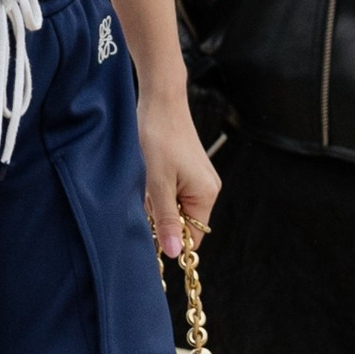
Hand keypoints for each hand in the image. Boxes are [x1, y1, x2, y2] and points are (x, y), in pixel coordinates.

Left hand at [139, 87, 219, 258]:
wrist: (161, 100)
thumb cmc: (159, 138)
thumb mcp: (157, 183)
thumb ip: (167, 219)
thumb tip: (175, 253)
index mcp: (206, 194)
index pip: (194, 236)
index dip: (173, 239)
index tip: (151, 234)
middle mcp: (208, 188)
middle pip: (183, 221)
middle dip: (161, 216)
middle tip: (146, 195)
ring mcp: (199, 178)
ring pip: (175, 205)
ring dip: (157, 200)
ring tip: (148, 178)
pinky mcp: (188, 169)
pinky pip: (173, 191)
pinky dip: (158, 188)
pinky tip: (150, 171)